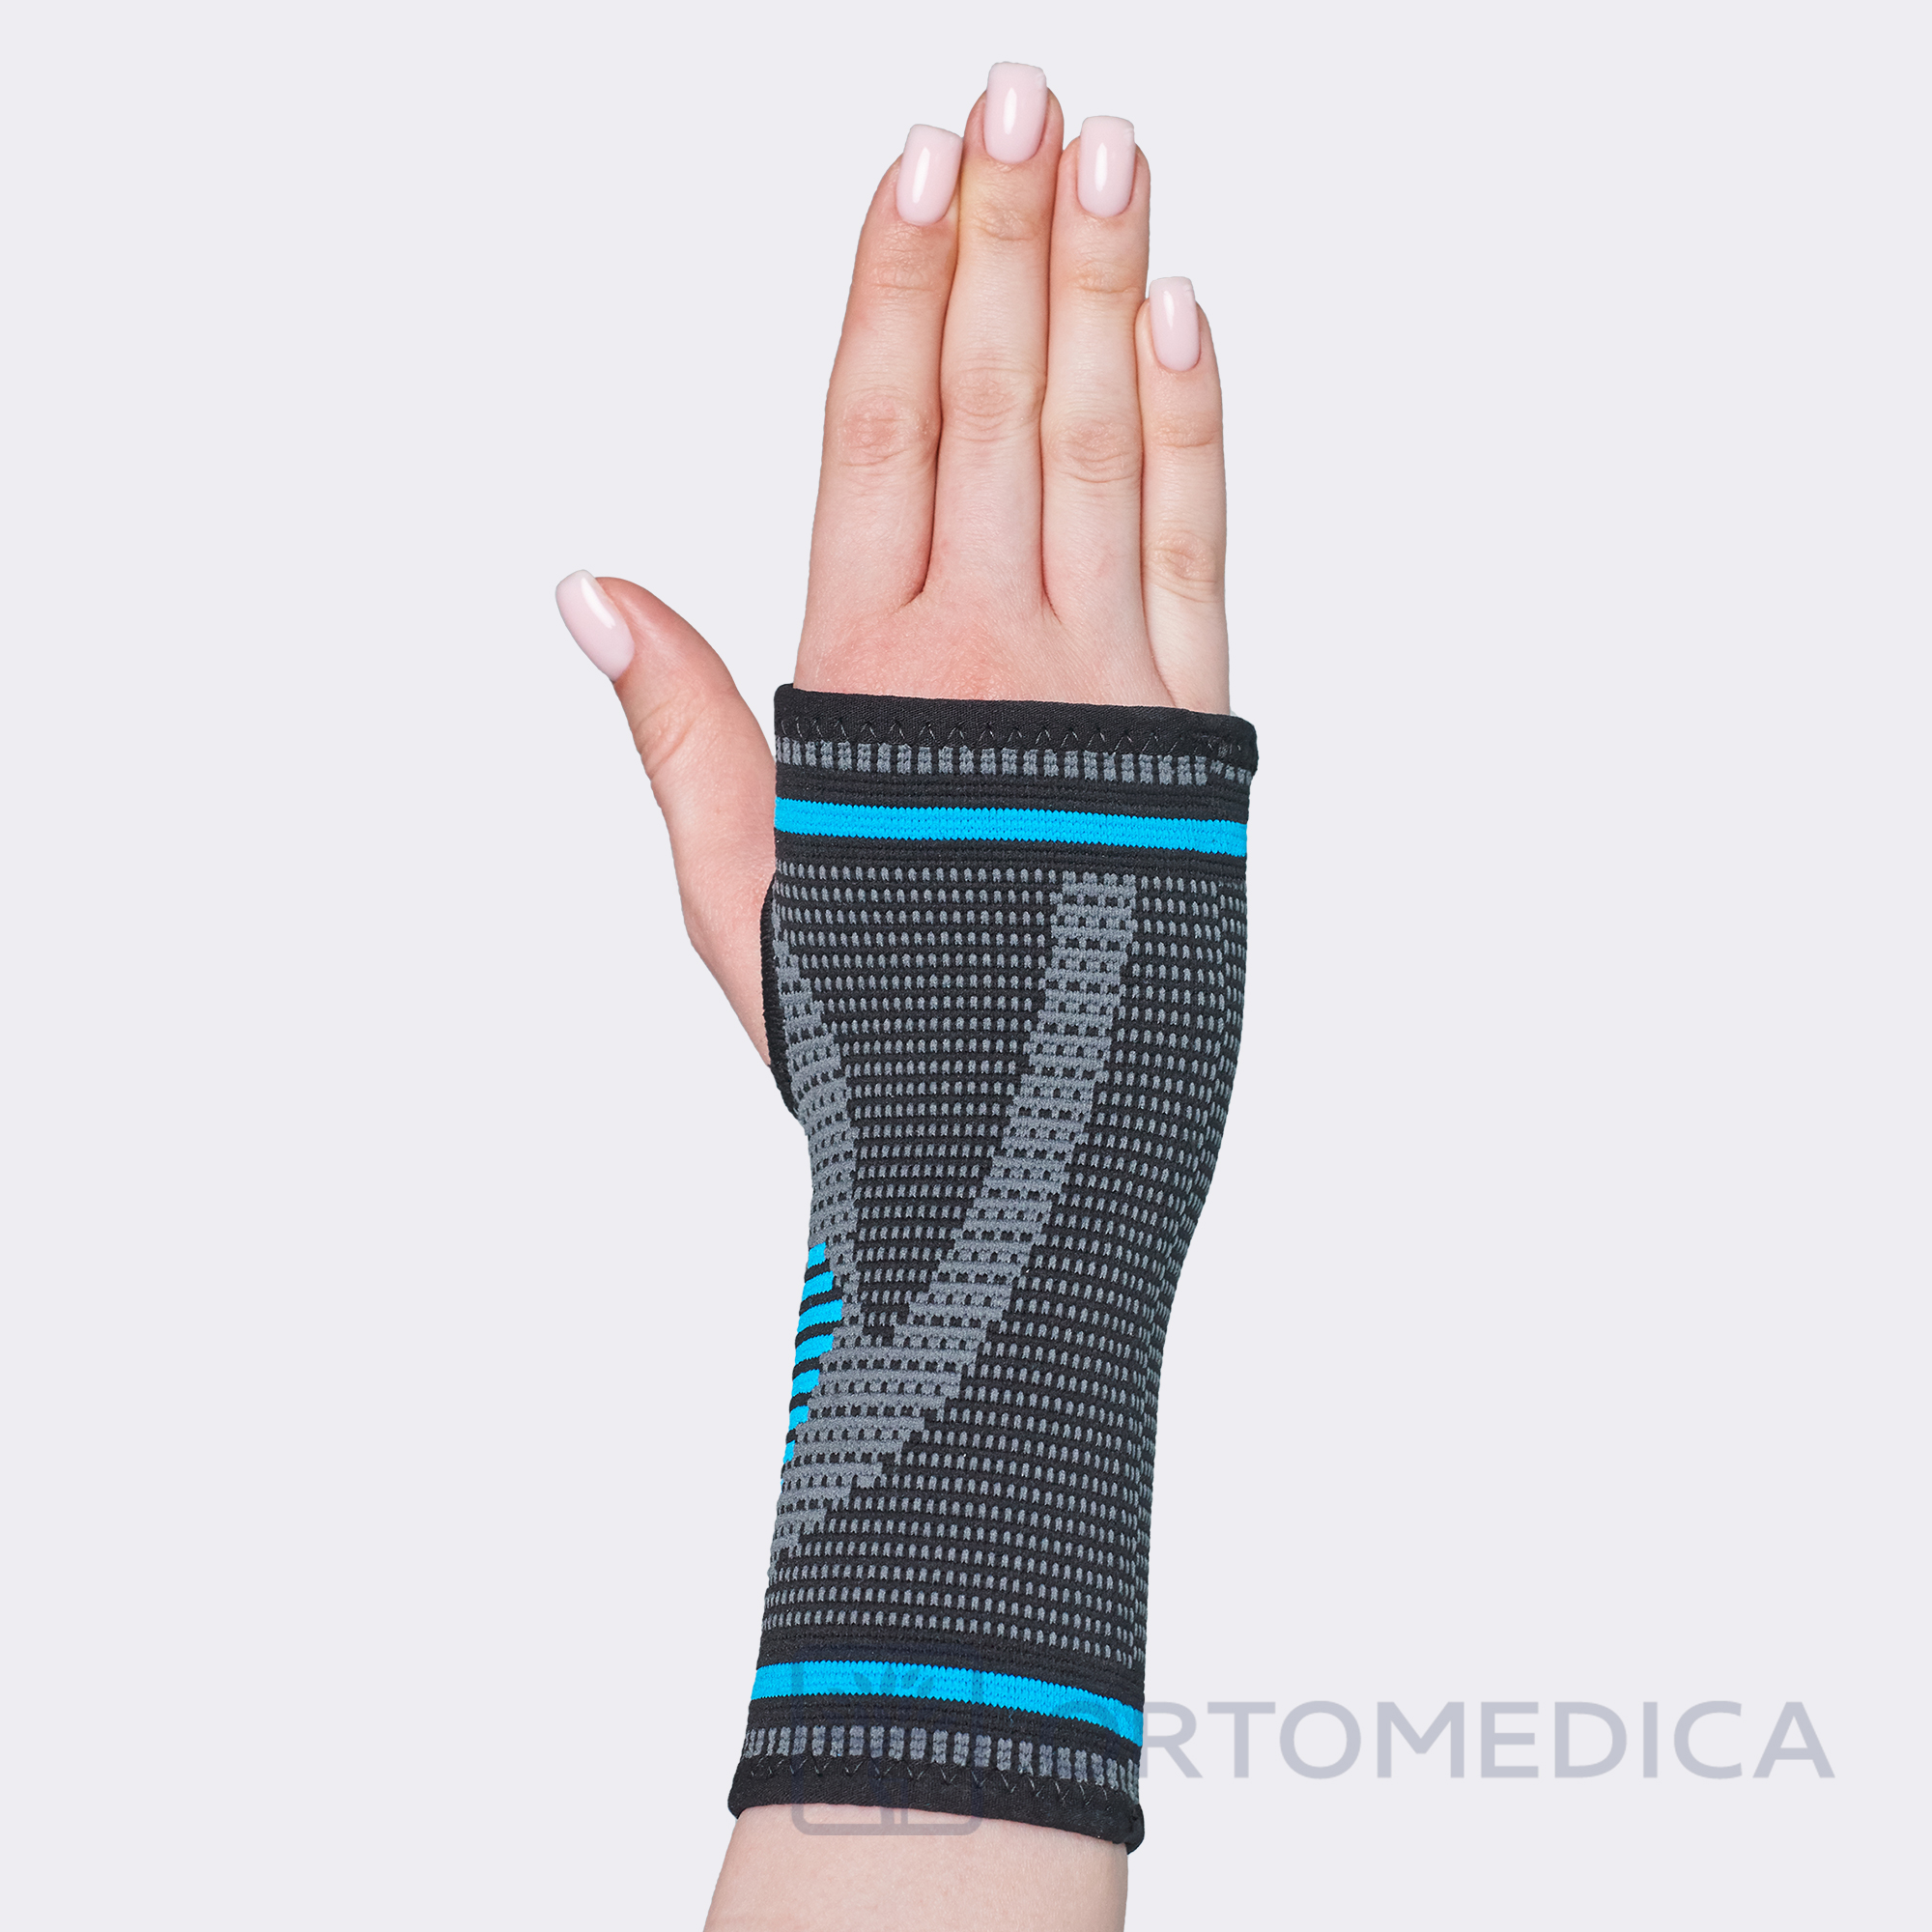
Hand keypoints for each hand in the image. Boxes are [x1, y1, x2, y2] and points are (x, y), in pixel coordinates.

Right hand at [556, 70, 1227, 1074]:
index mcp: (867, 686)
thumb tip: (593, 588)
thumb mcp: (736, 895)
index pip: (876, 434)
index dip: (900, 285)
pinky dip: (1190, 431)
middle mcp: (991, 660)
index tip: (925, 159)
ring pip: (1097, 449)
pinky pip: (1190, 548)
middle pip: (990, 406)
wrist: (1029, 1167)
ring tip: (1109, 154)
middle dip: (1008, 239)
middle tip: (1024, 93)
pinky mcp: (1193, 732)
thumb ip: (675, 729)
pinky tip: (1183, 324)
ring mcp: (1106, 688)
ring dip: (1104, 293)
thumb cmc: (876, 1037)